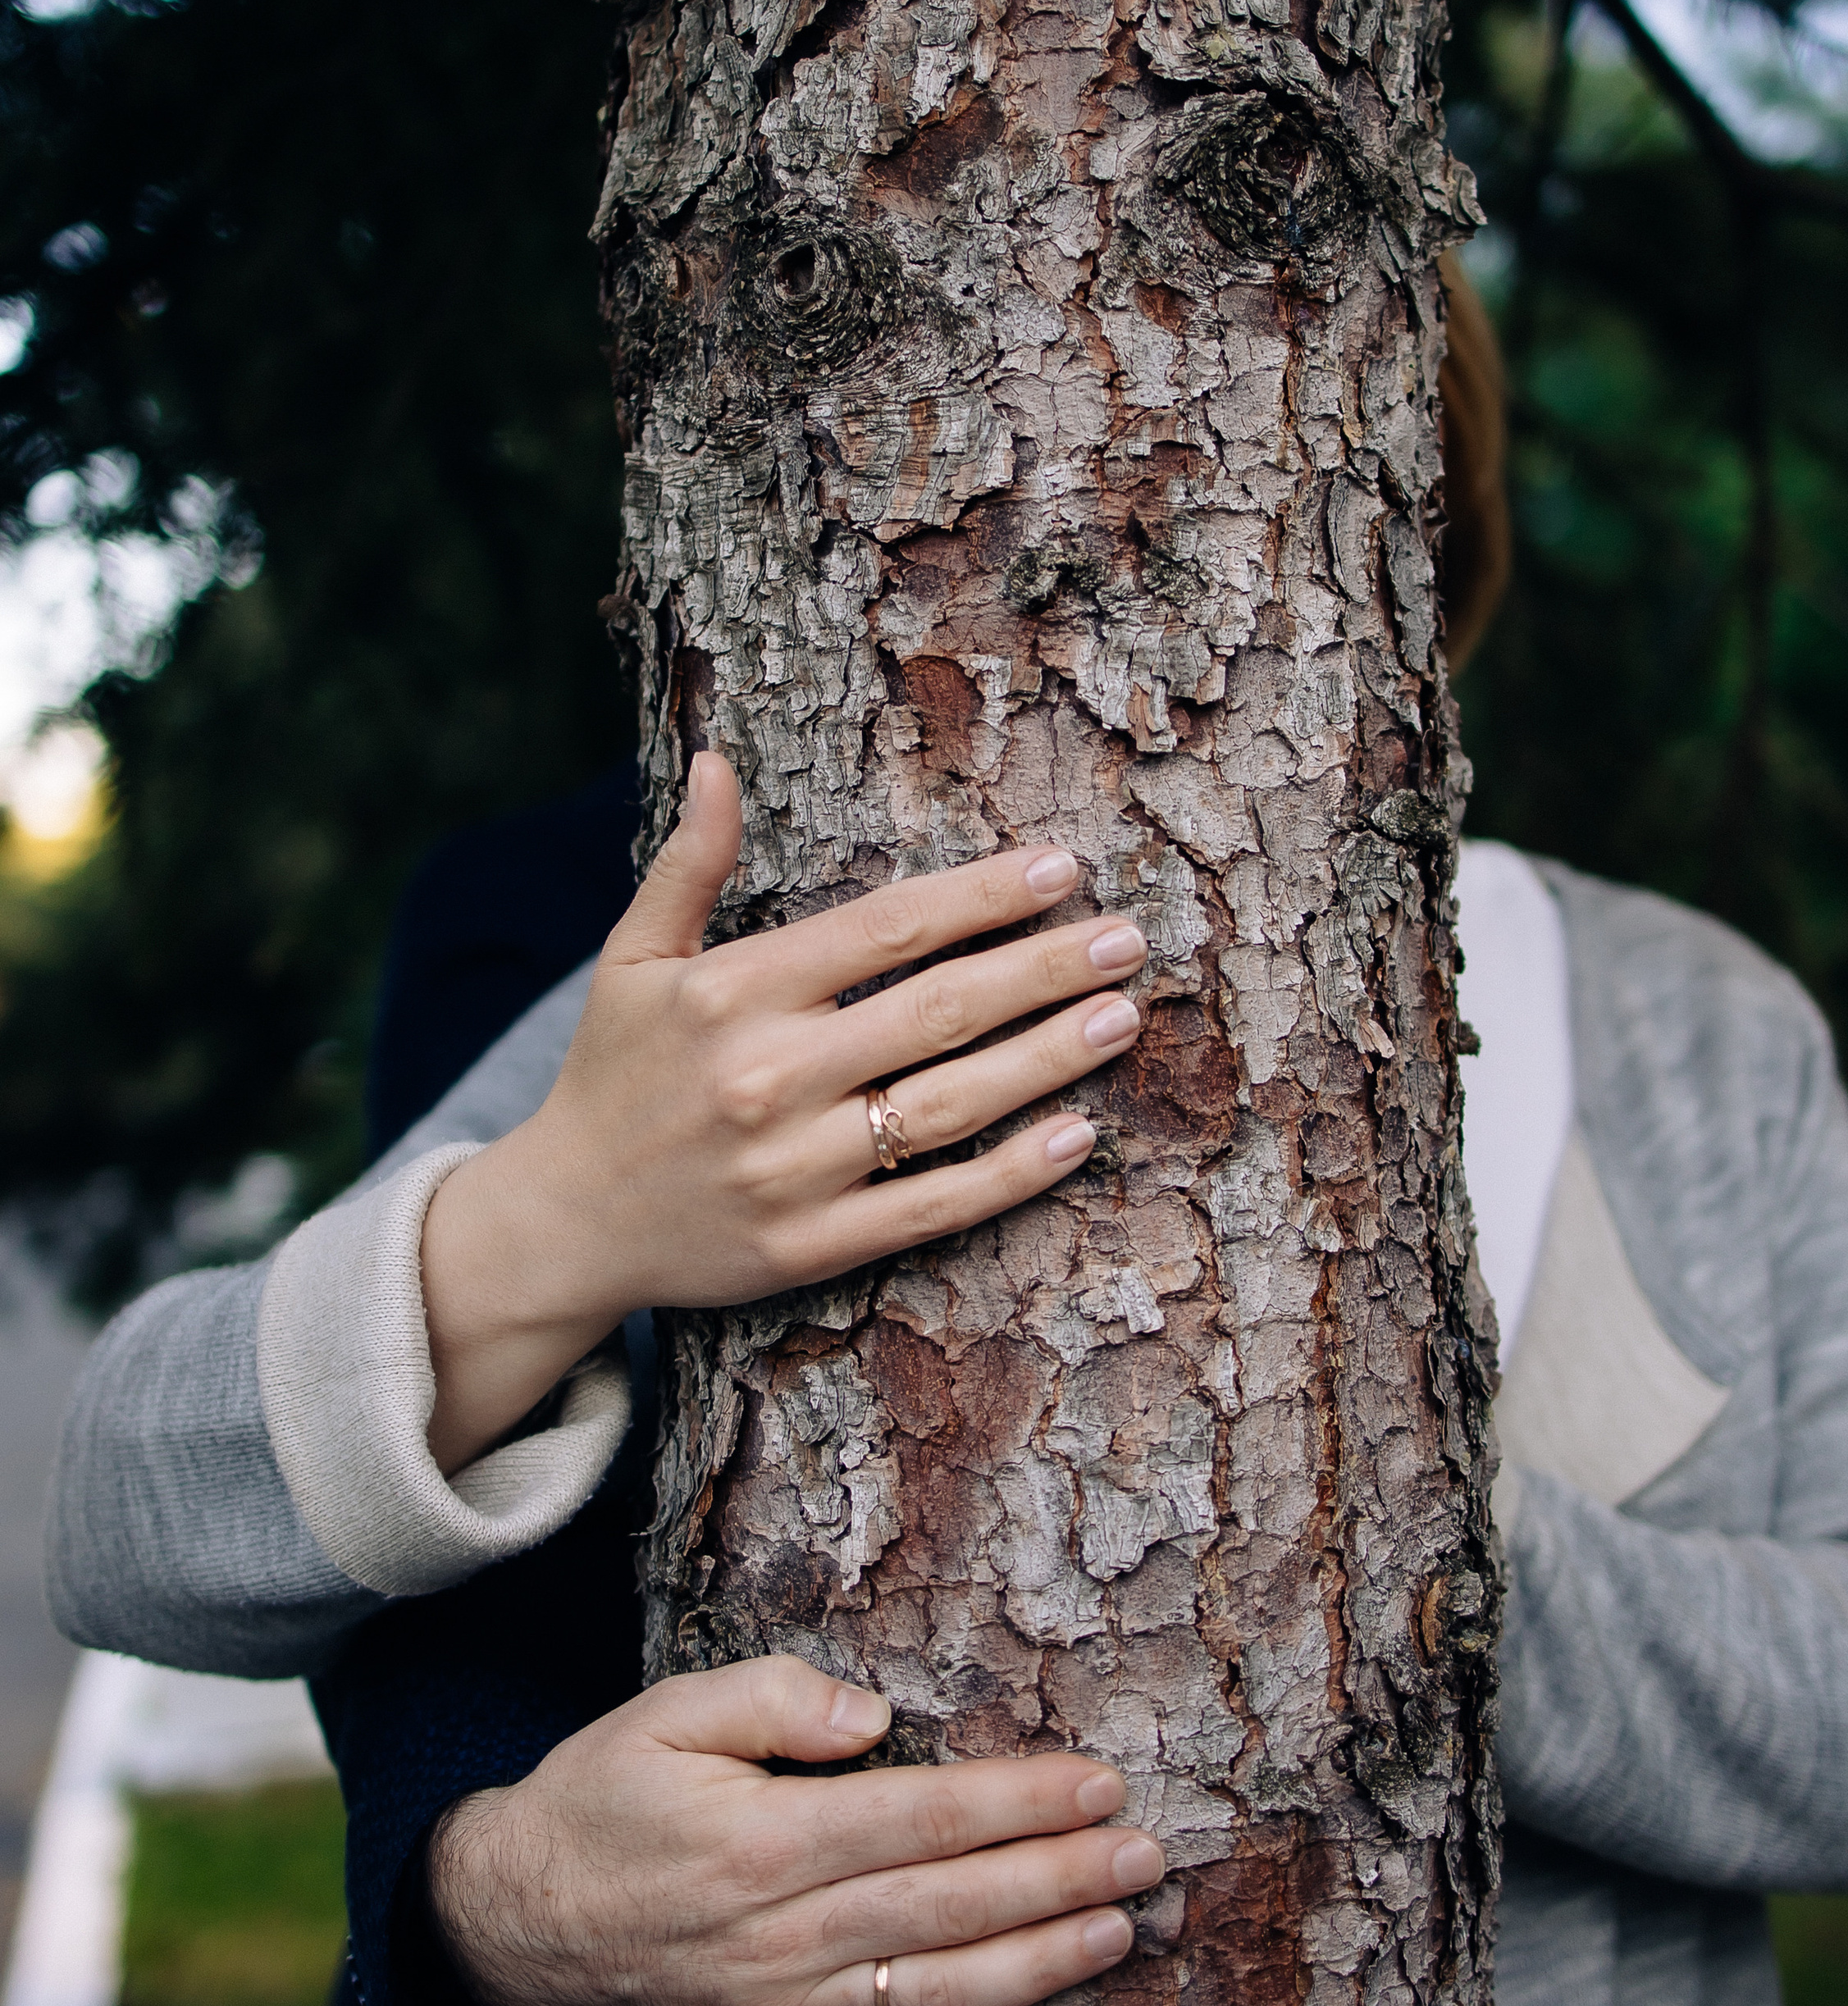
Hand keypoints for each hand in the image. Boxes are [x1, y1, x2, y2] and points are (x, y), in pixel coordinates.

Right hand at [420, 752, 1146, 1469]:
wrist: (561, 1224)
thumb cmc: (612, 1077)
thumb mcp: (632, 960)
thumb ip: (688, 864)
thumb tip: (719, 760)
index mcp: (736, 994)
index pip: (886, 931)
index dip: (981, 897)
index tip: (1059, 871)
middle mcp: (770, 1077)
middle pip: (939, 1010)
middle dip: (1044, 969)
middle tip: (1127, 940)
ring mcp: (795, 1168)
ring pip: (952, 1104)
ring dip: (1050, 1059)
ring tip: (1121, 1017)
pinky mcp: (811, 1245)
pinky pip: (933, 1205)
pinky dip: (1012, 1171)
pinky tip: (1078, 1134)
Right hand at [423, 1658, 1165, 2005]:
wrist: (515, 1919)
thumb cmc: (605, 1797)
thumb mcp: (667, 1713)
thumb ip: (771, 1697)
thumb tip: (875, 1715)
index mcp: (763, 1839)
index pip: (924, 1818)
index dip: (1021, 1802)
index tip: (1099, 1783)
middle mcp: (780, 1934)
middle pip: (950, 1906)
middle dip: (1060, 1877)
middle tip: (1147, 1852)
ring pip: (934, 1993)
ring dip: (1039, 1966)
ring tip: (1119, 1930)